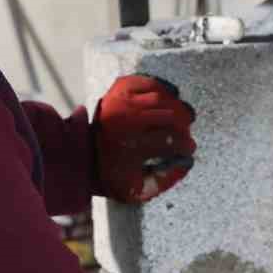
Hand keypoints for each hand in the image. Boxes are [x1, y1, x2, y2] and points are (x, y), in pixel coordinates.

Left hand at [92, 74, 196, 202]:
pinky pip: (148, 82)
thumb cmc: (112, 174)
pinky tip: (171, 96)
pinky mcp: (119, 88)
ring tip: (183, 116)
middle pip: (169, 114)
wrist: (82, 154)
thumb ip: (164, 181)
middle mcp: (125, 119)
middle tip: (187, 132)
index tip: (189, 148)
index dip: (184, 144)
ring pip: (161, 96)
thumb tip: (187, 163)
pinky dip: (163, 87)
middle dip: (184, 124)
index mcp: (129, 145)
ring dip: (177, 106)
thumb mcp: (137, 190)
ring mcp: (121, 100)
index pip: (169, 140)